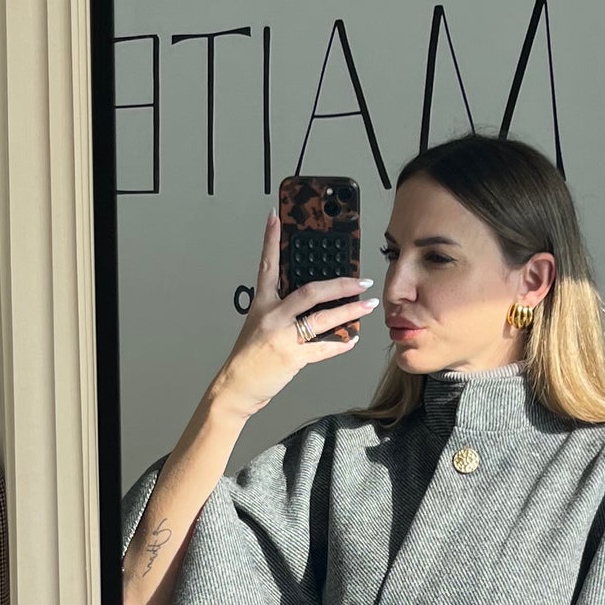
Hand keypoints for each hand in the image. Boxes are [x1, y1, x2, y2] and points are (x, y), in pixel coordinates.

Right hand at [214, 213, 373, 420]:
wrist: (236, 386)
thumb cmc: (249, 357)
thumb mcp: (260, 325)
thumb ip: (282, 311)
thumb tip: (312, 302)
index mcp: (262, 304)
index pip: (267, 266)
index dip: (270, 240)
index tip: (275, 217)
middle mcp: (272, 317)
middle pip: (309, 292)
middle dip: (339, 284)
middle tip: (360, 279)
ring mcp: (282, 337)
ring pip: (322, 319)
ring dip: (349, 312)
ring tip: (367, 306)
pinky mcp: (291, 358)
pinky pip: (323, 349)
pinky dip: (340, 344)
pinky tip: (352, 340)